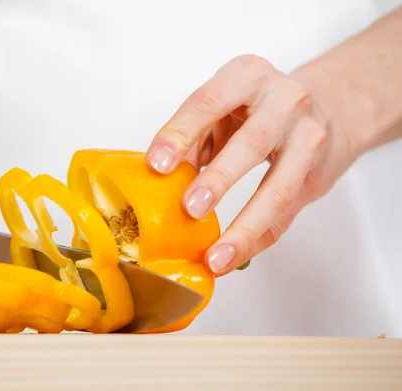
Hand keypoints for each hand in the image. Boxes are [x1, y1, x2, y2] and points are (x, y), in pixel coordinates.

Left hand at [145, 54, 358, 275]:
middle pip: (253, 142)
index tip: (156, 164)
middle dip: (220, 178)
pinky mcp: (317, 176)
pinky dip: (256, 240)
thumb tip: (160, 177)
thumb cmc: (260, 105)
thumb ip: (193, 135)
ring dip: (245, 226)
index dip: (181, 133)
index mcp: (248, 76)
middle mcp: (284, 101)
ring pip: (279, 188)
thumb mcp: (224, 104)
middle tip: (190, 208)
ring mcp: (308, 139)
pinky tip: (231, 258)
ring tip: (215, 255)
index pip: (209, 101)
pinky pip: (286, 215)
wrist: (332, 103)